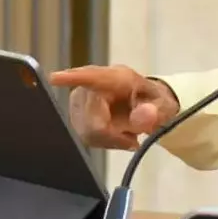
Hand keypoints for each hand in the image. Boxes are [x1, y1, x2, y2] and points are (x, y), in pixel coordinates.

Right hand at [49, 65, 179, 149]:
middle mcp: (93, 86)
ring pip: (87, 131)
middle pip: (91, 120)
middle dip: (114, 136)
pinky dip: (105, 142)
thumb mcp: (163, 105)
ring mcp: (81, 101)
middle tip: (133, 140)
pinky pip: (86, 136)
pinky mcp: (77, 115)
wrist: (146, 104)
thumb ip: (156, 111)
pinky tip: (117, 136)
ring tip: (128, 134)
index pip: (92, 77)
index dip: (72, 78)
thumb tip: (144, 117)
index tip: (54, 78)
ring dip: (111, 140)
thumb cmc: (152, 100)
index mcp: (116, 77)